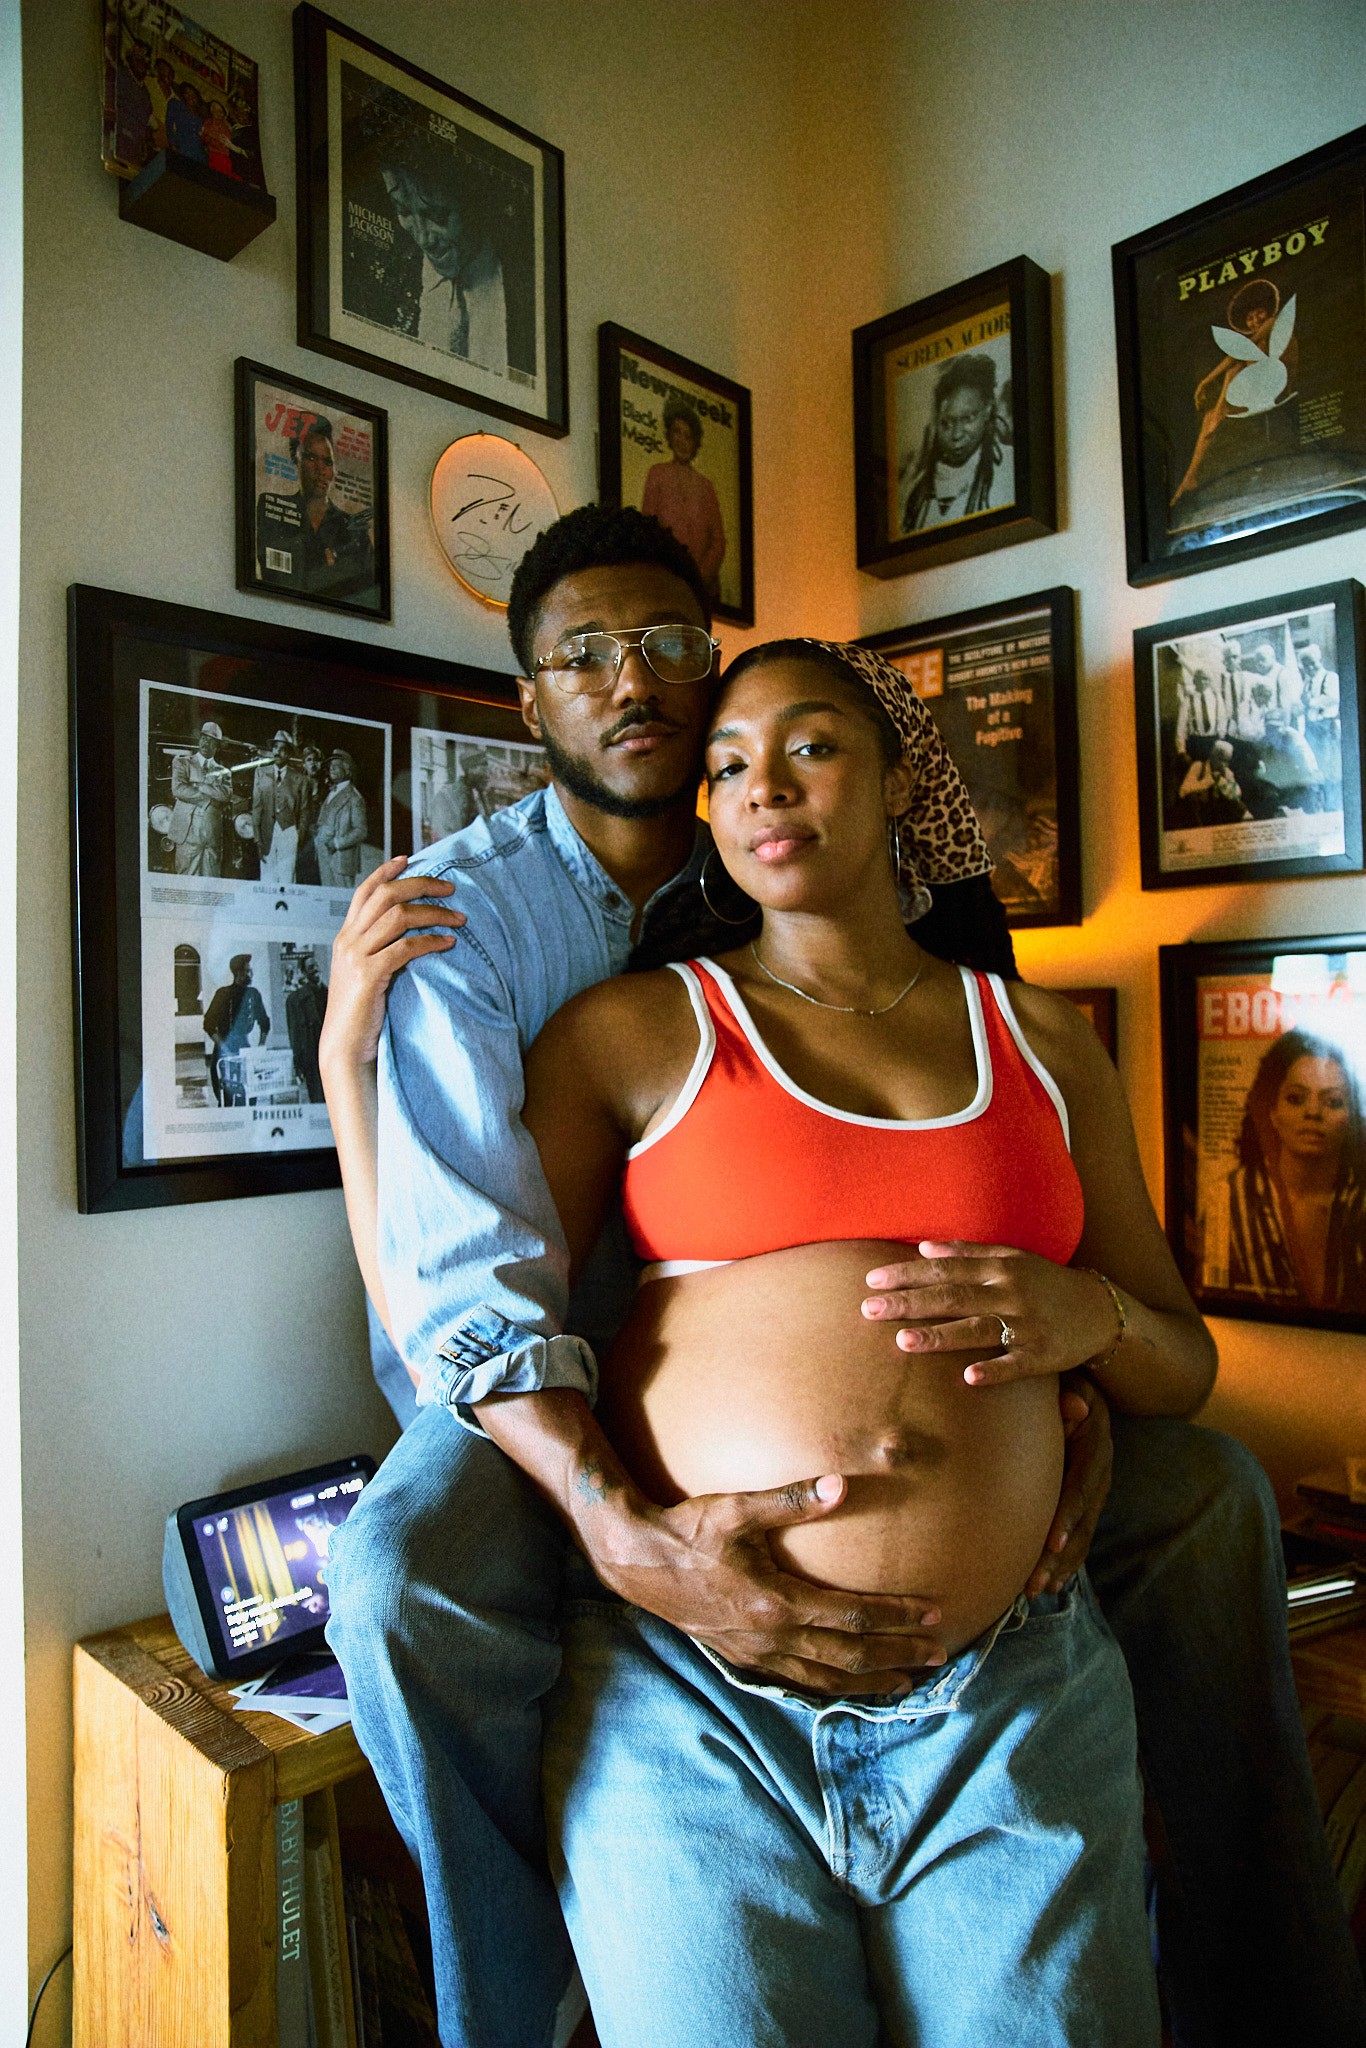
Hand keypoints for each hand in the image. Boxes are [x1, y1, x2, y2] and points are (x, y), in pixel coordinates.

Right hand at [318, 855, 464, 1069]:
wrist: (343, 1047)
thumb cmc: (360, 1014)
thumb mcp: (364, 975)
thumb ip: (378, 952)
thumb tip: (410, 935)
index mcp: (345, 937)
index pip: (363, 892)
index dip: (385, 872)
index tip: (408, 859)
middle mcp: (347, 941)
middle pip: (385, 895)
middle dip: (420, 885)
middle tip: (450, 888)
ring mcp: (356, 957)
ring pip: (398, 916)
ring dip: (433, 913)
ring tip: (459, 918)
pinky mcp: (369, 975)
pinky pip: (405, 947)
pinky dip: (430, 941)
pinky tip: (449, 943)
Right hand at [590, 1473, 946, 1697]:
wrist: (637, 1562)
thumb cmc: (688, 1529)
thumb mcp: (736, 1509)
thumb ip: (790, 1499)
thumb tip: (841, 1485)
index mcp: (775, 1602)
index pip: (851, 1617)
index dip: (894, 1617)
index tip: (931, 1615)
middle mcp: (770, 1637)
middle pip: (848, 1657)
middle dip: (897, 1656)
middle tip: (939, 1655)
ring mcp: (756, 1655)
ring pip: (825, 1680)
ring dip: (869, 1682)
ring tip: (905, 1684)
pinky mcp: (743, 1660)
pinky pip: (797, 1683)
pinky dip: (830, 1689)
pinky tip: (846, 1687)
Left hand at [861, 1242, 1116, 1385]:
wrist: (1100, 1310)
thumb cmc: (1046, 1282)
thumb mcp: (1011, 1258)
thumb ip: (967, 1252)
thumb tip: (923, 1248)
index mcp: (998, 1268)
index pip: (943, 1270)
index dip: (907, 1274)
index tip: (872, 1280)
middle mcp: (1009, 1293)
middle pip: (951, 1298)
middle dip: (908, 1303)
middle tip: (869, 1310)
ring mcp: (1026, 1324)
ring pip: (976, 1330)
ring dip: (940, 1336)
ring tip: (903, 1342)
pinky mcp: (1042, 1355)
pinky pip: (1014, 1364)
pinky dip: (993, 1370)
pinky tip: (968, 1377)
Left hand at [1025, 1374, 1111, 1595]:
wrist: (1085, 1385)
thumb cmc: (1065, 1383)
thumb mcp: (1069, 1384)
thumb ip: (1068, 1396)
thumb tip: (1074, 1406)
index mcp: (1094, 1448)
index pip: (1081, 1487)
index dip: (1068, 1515)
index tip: (1051, 1541)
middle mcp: (1100, 1474)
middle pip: (1082, 1522)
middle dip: (1059, 1555)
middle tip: (1035, 1582)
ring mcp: (1097, 1490)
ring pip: (1082, 1534)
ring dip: (1061, 1565)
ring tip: (1037, 1590)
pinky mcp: (1089, 1500)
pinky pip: (1081, 1535)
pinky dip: (1067, 1560)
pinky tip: (1051, 1583)